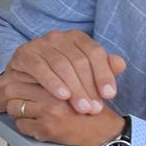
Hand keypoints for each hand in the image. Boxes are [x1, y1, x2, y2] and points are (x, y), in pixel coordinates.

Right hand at [0, 30, 126, 113]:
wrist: (25, 78)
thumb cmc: (58, 76)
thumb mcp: (83, 73)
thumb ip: (103, 68)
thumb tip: (121, 64)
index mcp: (76, 37)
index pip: (95, 53)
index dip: (104, 74)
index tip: (110, 95)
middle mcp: (58, 37)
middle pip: (79, 61)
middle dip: (88, 87)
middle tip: (94, 108)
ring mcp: (40, 43)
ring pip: (62, 65)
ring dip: (74, 88)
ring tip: (81, 107)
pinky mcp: (24, 54)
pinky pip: (40, 68)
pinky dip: (52, 82)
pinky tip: (62, 96)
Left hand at [0, 74, 124, 145]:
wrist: (104, 131)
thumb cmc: (89, 108)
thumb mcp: (74, 84)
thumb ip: (53, 76)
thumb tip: (18, 73)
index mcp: (58, 78)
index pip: (20, 75)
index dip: (4, 81)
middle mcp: (52, 92)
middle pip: (12, 90)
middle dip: (3, 98)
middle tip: (1, 102)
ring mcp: (48, 110)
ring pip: (15, 107)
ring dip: (13, 112)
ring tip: (17, 112)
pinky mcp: (47, 127)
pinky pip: (22, 125)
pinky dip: (23, 126)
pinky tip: (31, 125)